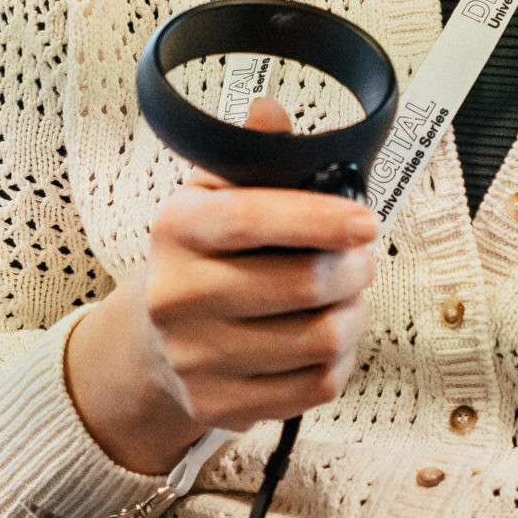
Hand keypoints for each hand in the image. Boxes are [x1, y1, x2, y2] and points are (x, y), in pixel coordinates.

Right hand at [66, 98, 380, 474]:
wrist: (151, 342)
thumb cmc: (200, 257)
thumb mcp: (212, 196)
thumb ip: (250, 154)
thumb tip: (269, 111)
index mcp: (176, 229)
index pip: (251, 219)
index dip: (319, 219)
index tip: (366, 220)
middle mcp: (177, 296)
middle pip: (301, 285)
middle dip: (354, 268)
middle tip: (362, 257)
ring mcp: (196, 358)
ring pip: (318, 340)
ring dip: (354, 314)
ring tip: (347, 296)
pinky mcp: (220, 405)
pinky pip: (314, 386)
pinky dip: (339, 360)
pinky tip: (327, 338)